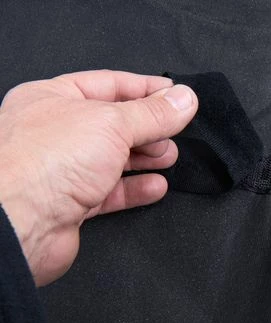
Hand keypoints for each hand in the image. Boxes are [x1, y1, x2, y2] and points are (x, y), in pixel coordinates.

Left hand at [0, 70, 197, 285]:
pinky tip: (156, 187)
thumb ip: (152, 113)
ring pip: (113, 159)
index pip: (110, 84)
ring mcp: (64, 169)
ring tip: (169, 157)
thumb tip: (185, 99)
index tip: (175, 95)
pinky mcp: (73, 203)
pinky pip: (110, 192)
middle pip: (114, 124)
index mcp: (54, 98)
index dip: (146, 88)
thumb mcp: (111, 123)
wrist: (21, 224)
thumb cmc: (47, 162)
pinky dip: (135, 189)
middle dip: (148, 128)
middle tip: (174, 132)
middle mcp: (57, 133)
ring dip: (145, 158)